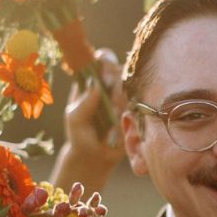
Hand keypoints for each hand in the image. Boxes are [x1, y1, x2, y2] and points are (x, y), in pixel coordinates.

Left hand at [50, 49, 126, 193]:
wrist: (95, 157)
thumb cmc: (80, 135)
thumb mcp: (75, 119)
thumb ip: (83, 103)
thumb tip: (95, 85)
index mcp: (93, 80)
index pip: (102, 59)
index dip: (106, 61)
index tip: (103, 76)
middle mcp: (111, 85)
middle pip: (122, 69)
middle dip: (117, 83)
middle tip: (111, 101)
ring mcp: (125, 97)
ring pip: (133, 87)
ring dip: (123, 102)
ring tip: (114, 118)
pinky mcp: (137, 111)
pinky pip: (141, 106)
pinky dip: (132, 115)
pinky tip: (122, 127)